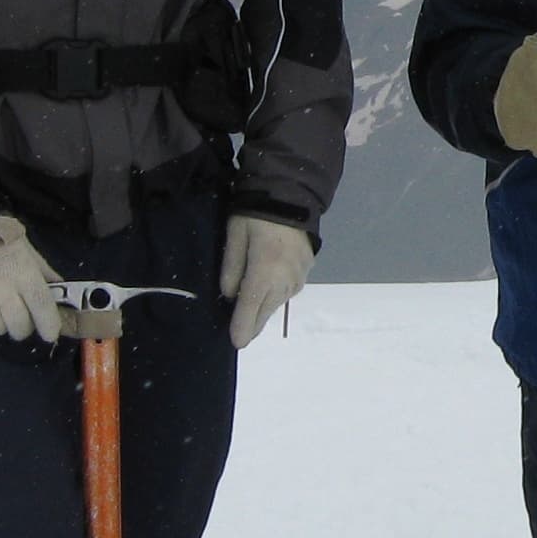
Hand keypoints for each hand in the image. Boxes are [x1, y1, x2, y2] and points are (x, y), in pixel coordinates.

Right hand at [0, 214, 64, 341]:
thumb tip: (61, 293)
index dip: (50, 326)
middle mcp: (3, 292)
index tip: (50, 334)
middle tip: (20, 315)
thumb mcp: (28, 251)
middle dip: (24, 325)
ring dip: (1, 323)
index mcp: (24, 275)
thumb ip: (44, 273)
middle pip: (20, 326)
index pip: (42, 309)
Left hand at [220, 214, 314, 348]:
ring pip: (277, 303)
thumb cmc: (257, 212)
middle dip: (252, 324)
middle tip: (240, 336)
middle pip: (266, 310)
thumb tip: (230, 296)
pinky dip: (275, 297)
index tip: (236, 343)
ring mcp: (299, 276)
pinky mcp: (306, 270)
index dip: (242, 327)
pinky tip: (267, 296)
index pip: (251, 307)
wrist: (293, 193)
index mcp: (265, 271)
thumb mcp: (235, 235)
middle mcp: (285, 279)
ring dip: (264, 311)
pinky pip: (287, 291)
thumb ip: (231, 268)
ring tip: (251, 318)